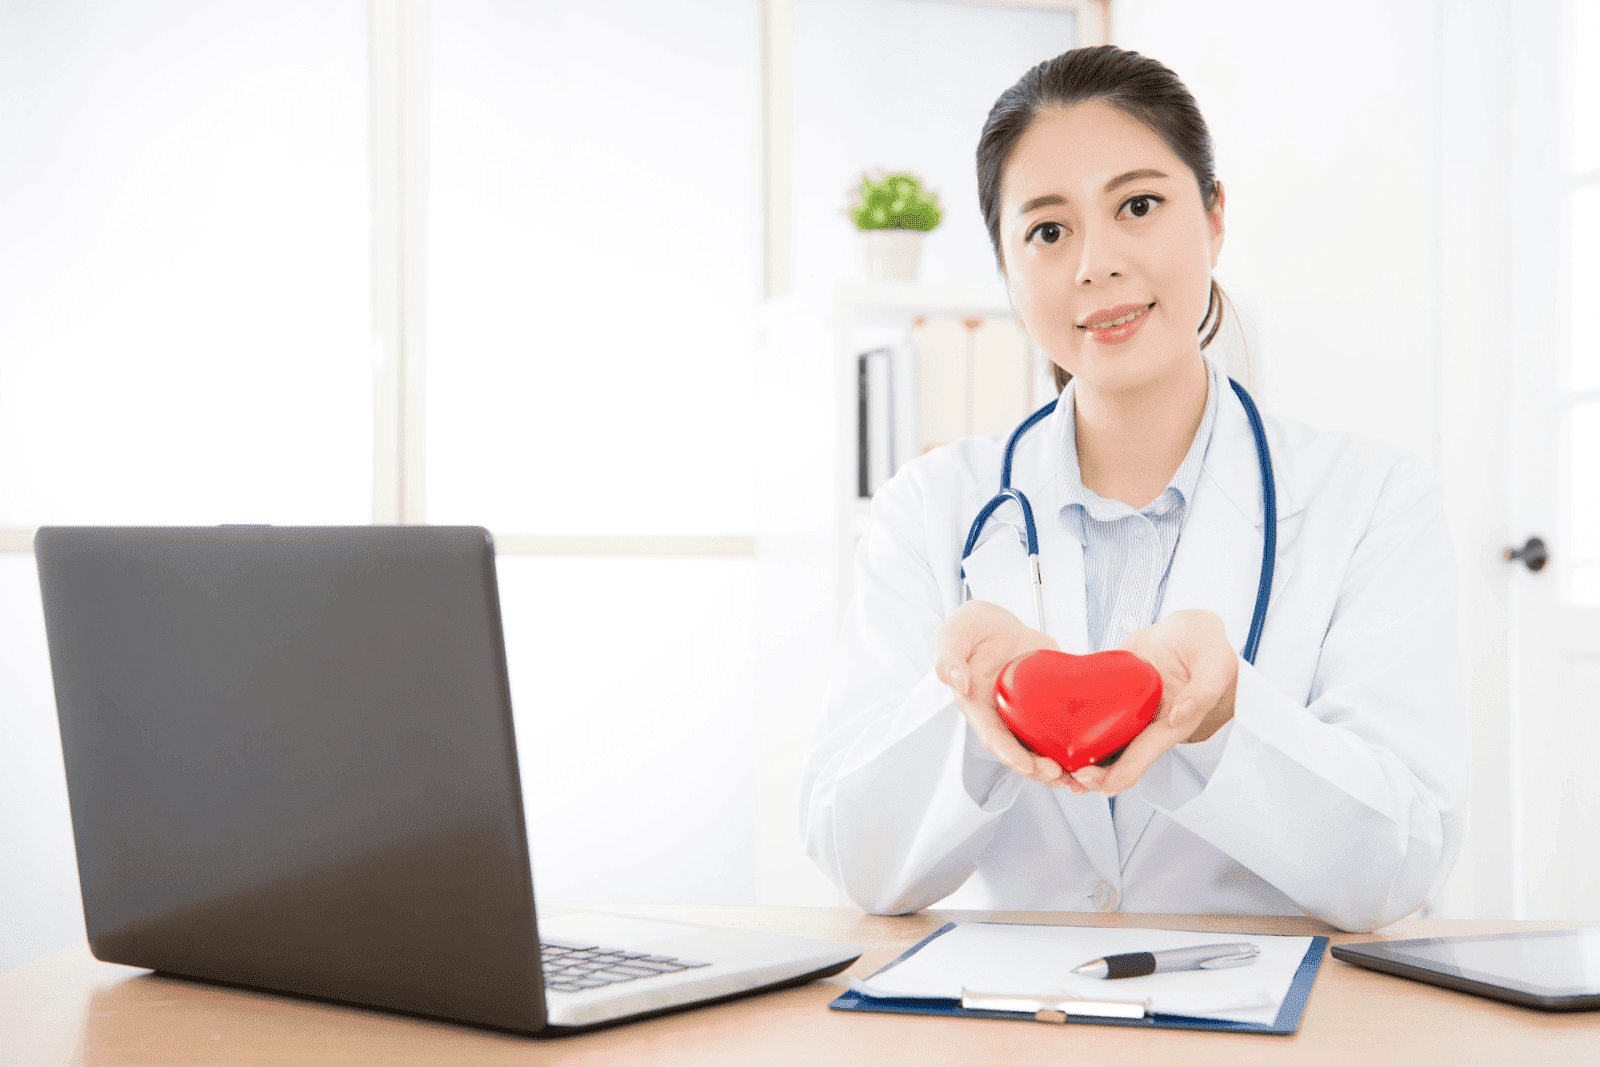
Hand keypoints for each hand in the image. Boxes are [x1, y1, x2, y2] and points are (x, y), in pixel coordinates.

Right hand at [932, 600, 1077, 789]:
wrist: (998, 621)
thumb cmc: (971, 627)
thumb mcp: (955, 633)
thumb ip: (949, 655)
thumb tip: (957, 681)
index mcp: (977, 704)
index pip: (991, 736)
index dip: (1008, 754)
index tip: (1026, 766)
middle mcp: (1001, 714)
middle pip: (1018, 750)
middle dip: (1037, 768)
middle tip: (1058, 774)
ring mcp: (1025, 711)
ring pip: (1039, 746)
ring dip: (1056, 764)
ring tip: (1076, 774)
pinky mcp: (1046, 703)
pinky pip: (1060, 727)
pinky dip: (1073, 743)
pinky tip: (1090, 754)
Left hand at [1070, 609, 1238, 795]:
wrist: (1187, 628)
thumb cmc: (1207, 645)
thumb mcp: (1214, 662)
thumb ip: (1203, 689)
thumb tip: (1179, 714)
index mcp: (1172, 725)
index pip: (1144, 757)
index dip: (1120, 775)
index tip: (1097, 783)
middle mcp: (1148, 724)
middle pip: (1118, 759)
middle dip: (1092, 774)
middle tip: (1065, 775)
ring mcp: (1129, 711)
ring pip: (1101, 742)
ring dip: (1079, 757)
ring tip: (1052, 765)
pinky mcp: (1114, 694)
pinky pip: (1092, 713)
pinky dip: (1074, 726)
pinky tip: (1050, 729)